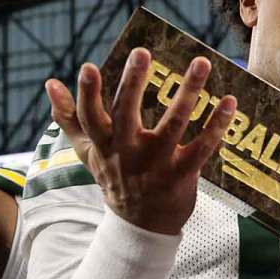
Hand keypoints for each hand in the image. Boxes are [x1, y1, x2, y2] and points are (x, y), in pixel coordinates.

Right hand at [44, 47, 236, 234]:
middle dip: (133, 83)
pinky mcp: (183, 174)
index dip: (87, 94)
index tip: (88, 67)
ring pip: (173, 124)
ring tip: (200, 63)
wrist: (142, 226)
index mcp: (104, 145)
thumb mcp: (88, 152)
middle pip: (127, 114)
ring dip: (188, 92)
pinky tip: (229, 101)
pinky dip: (217, 124)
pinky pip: (202, 147)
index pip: (90, 117)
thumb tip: (50, 83)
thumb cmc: (115, 178)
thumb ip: (69, 118)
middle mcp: (128, 153)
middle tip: (142, 52)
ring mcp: (156, 164)